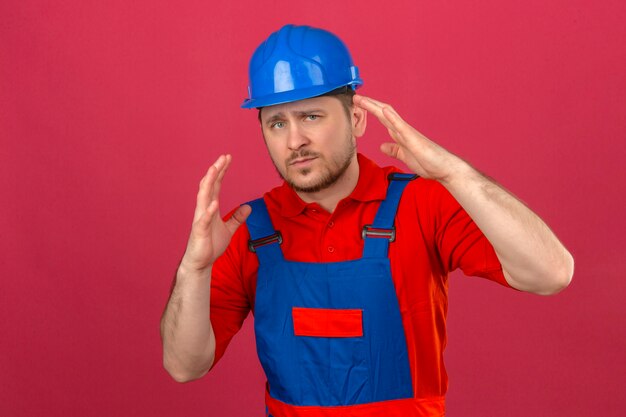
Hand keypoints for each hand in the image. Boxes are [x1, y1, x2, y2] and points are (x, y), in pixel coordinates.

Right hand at [181, 155, 250, 272]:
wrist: (201, 262)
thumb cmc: (211, 245)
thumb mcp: (229, 229)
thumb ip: (237, 218)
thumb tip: (248, 208)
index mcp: (211, 207)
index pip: (216, 185)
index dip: (222, 171)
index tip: (227, 158)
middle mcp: (204, 210)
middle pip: (209, 186)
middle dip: (215, 171)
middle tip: (223, 157)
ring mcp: (200, 219)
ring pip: (203, 197)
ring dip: (209, 183)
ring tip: (214, 170)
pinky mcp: (200, 231)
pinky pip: (204, 219)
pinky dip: (209, 211)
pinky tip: (214, 203)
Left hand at [353, 94, 461, 181]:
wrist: (444, 169)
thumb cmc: (428, 162)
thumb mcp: (404, 156)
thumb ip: (393, 150)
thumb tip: (382, 146)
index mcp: (400, 135)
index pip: (383, 119)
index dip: (370, 111)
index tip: (358, 105)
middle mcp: (404, 131)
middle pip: (383, 113)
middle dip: (369, 105)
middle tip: (355, 97)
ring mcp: (409, 134)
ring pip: (390, 116)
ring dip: (376, 107)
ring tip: (364, 99)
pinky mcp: (414, 140)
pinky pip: (401, 127)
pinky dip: (392, 118)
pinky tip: (384, 111)